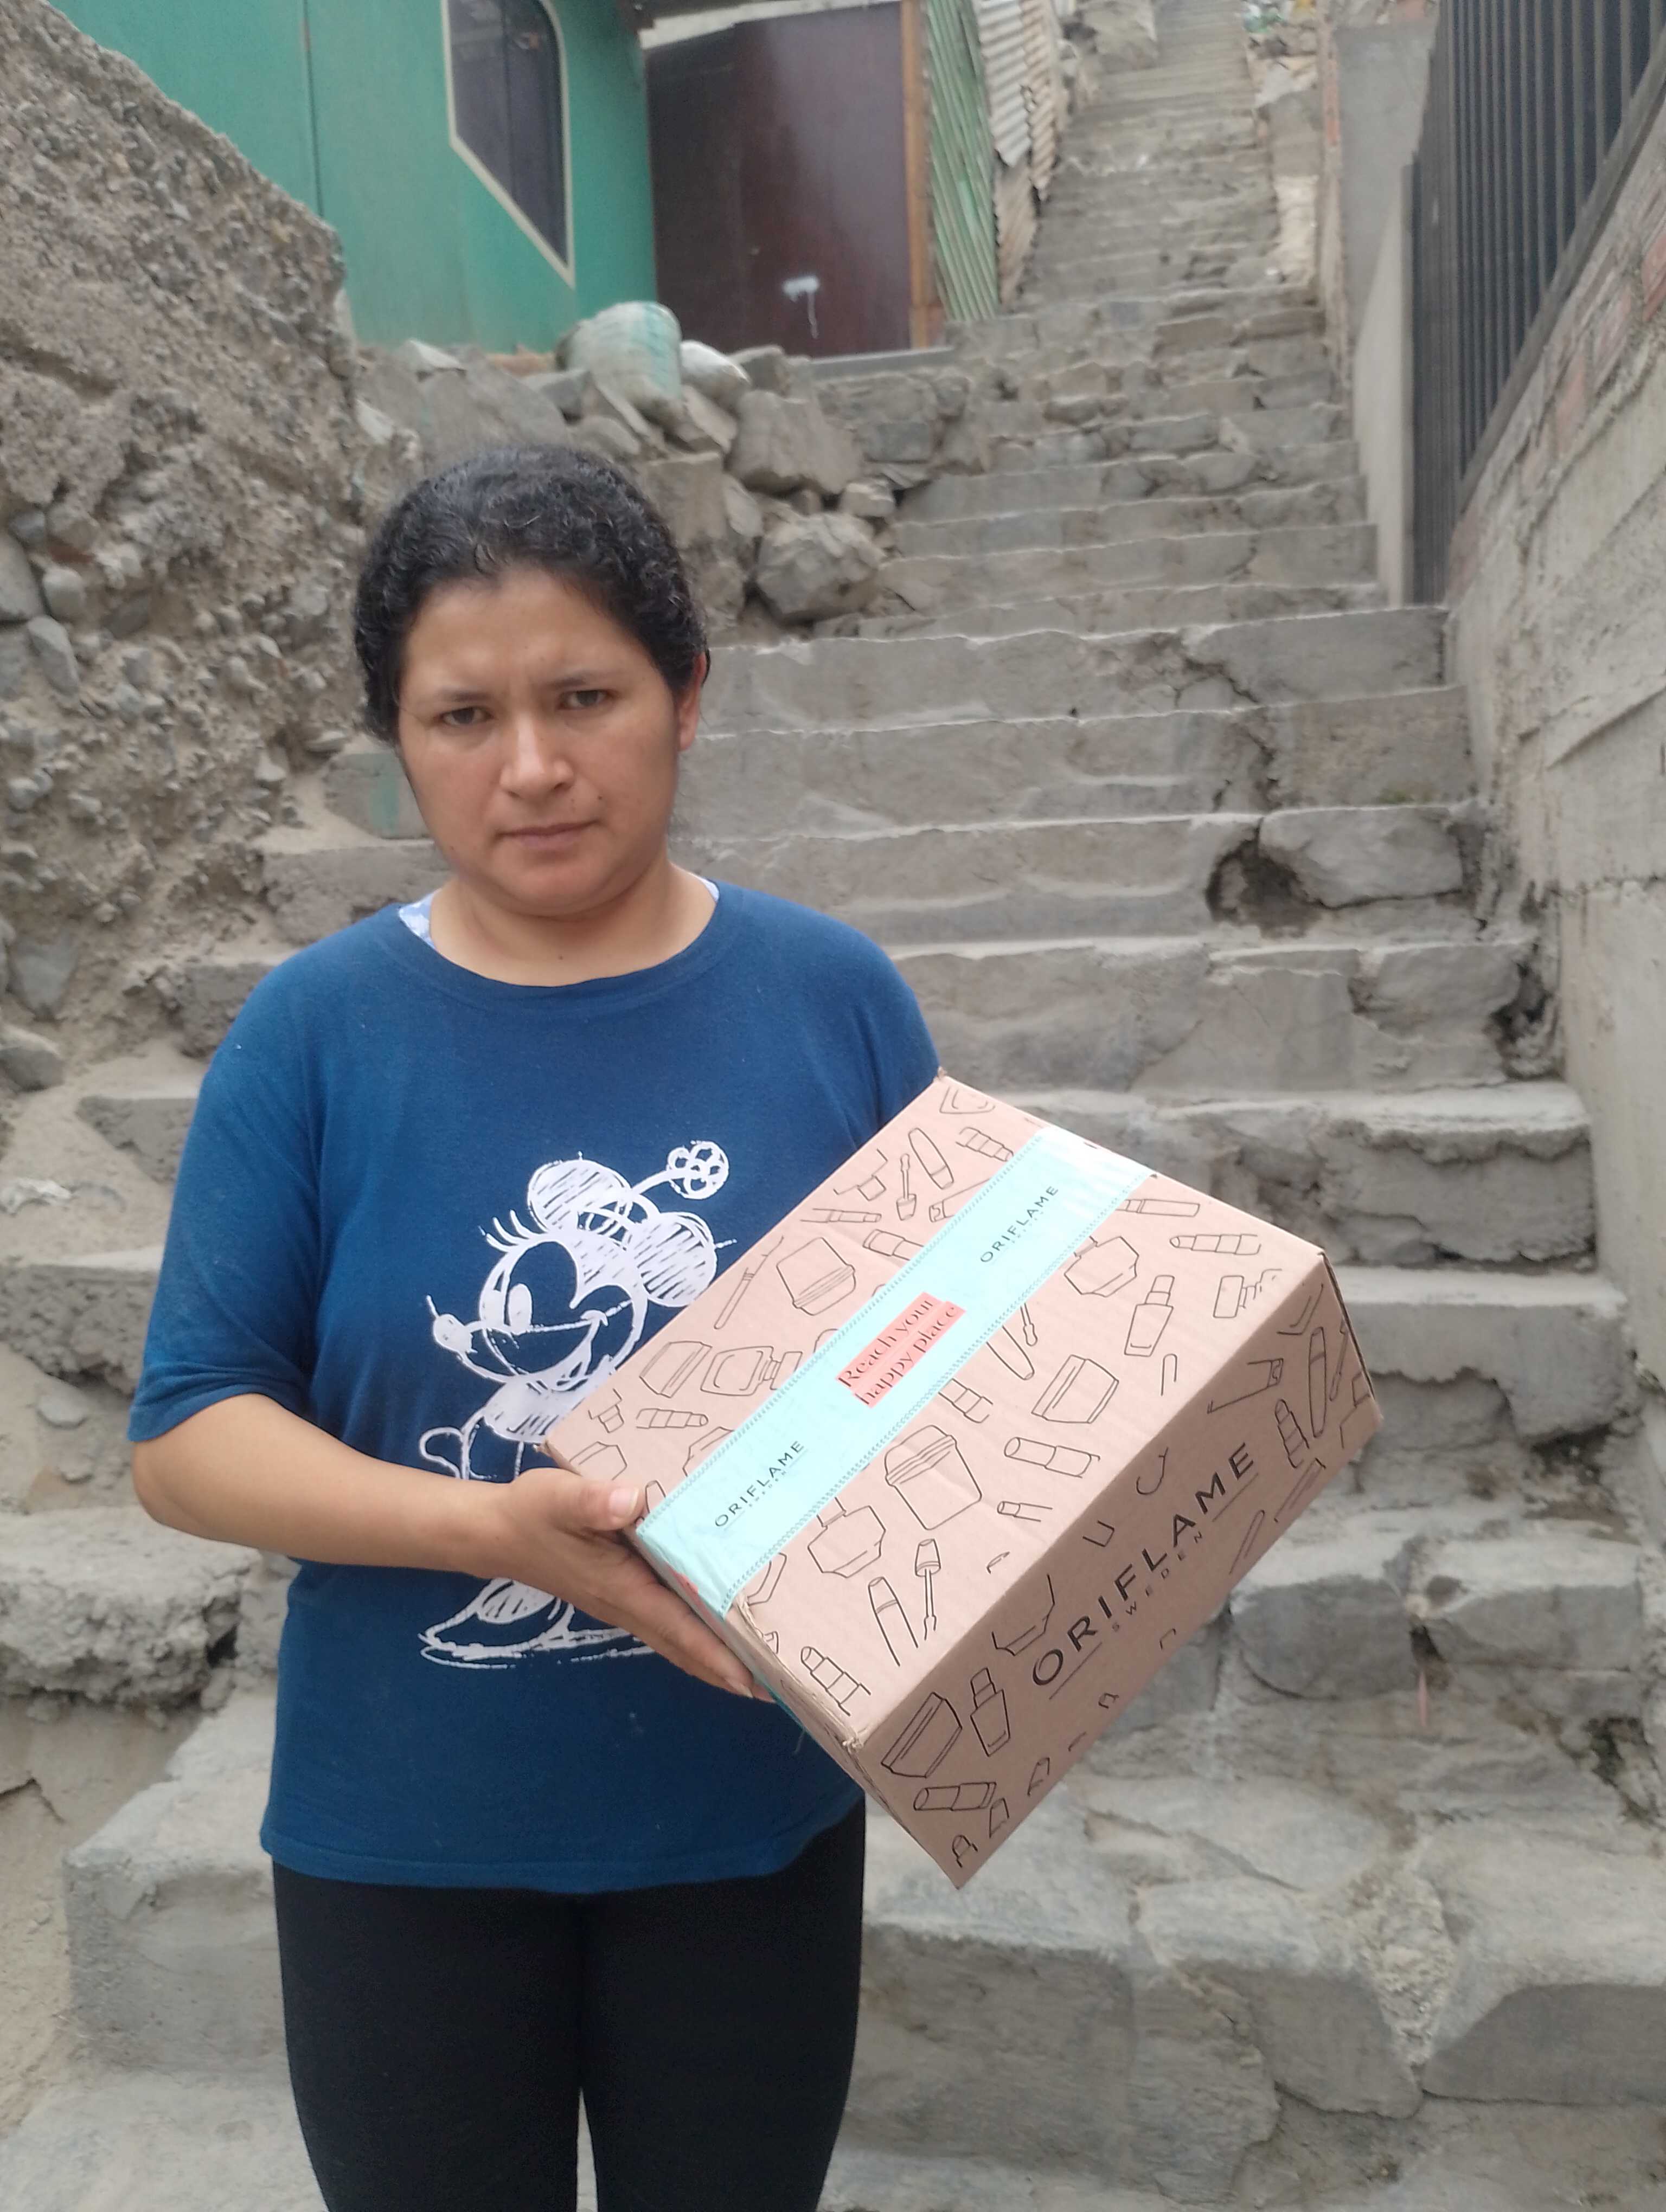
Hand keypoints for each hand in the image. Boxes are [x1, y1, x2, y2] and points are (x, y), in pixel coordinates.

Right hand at [468, 1458, 760, 1700]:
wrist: (496, 1532)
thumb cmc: (532, 1513)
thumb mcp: (558, 1498)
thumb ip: (593, 1499)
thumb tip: (633, 1499)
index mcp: (622, 1588)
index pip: (678, 1627)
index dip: (716, 1654)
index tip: (754, 1679)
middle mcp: (627, 1605)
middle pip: (685, 1646)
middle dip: (729, 1668)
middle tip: (780, 1686)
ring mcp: (623, 1603)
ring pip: (677, 1639)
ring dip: (716, 1658)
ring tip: (762, 1667)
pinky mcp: (620, 1592)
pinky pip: (667, 1622)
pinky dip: (696, 1635)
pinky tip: (717, 1627)